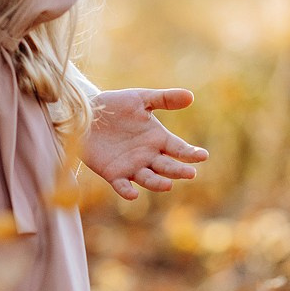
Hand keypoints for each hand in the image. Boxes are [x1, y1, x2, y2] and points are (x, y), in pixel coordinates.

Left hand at [81, 88, 205, 199]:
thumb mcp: (141, 99)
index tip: (202, 155)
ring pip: (149, 179)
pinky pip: (122, 186)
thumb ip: (164, 99)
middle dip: (178, 170)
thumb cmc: (116, 105)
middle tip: (190, 173)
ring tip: (168, 185)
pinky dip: (127, 191)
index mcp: (158, 139)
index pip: (179, 149)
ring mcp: (132, 166)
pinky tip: (133, 194)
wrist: (87, 113)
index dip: (191, 153)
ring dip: (158, 183)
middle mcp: (149, 156)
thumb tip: (191, 96)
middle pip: (167, 166)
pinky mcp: (113, 174)